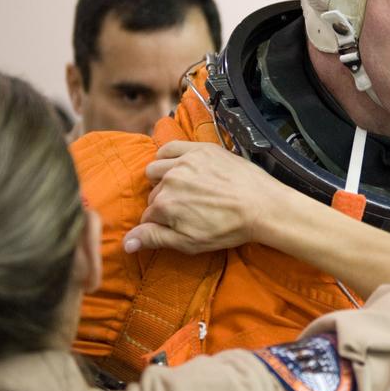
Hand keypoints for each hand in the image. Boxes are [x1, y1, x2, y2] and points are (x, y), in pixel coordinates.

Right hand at [123, 141, 299, 254]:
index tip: (173, 225)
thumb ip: (155, 239)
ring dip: (161, 179)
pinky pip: (170, 147)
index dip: (158, 223)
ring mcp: (185, 162)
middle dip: (163, 202)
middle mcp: (170, 180)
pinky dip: (167, 155)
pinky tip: (176, 165)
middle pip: (153, 193)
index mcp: (165, 205)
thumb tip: (126, 243)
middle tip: (184, 209)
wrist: (263, 206)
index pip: (148, 216)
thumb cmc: (230, 227)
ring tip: (180, 188)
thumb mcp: (190, 242)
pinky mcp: (200, 149)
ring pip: (155, 169)